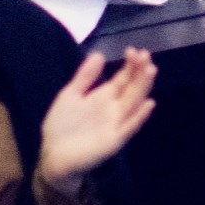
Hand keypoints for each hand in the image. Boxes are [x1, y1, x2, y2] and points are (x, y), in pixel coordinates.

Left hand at [36, 49, 158, 189]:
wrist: (53, 154)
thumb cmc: (61, 126)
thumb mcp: (70, 95)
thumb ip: (85, 77)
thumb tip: (99, 54)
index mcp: (104, 96)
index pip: (123, 78)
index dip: (130, 65)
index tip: (134, 50)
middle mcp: (114, 108)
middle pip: (132, 87)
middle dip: (140, 71)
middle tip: (146, 55)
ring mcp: (116, 124)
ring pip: (134, 103)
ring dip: (143, 87)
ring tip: (151, 70)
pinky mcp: (114, 140)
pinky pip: (129, 127)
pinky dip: (139, 116)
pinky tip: (148, 104)